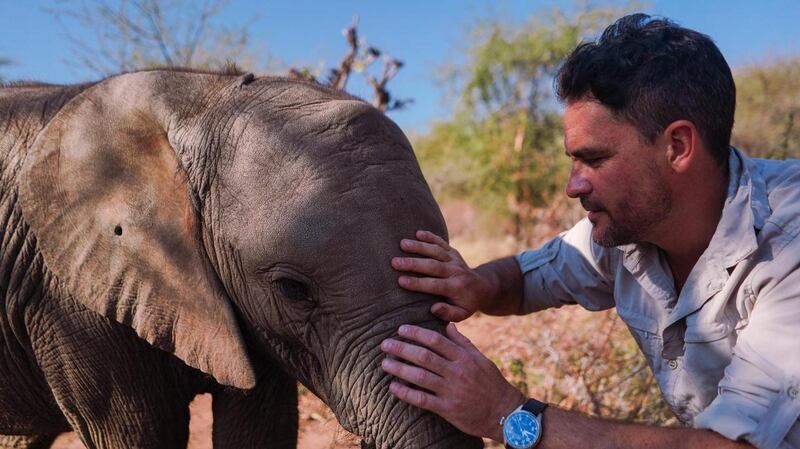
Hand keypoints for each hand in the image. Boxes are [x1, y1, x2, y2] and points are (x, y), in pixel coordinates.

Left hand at [380, 323, 524, 441]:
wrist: (505, 413)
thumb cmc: (492, 383)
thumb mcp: (481, 359)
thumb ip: (463, 342)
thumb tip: (448, 325)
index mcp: (464, 357)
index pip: (436, 340)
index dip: (416, 333)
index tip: (401, 329)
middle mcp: (456, 372)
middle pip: (424, 356)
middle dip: (402, 348)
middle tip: (385, 344)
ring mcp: (451, 390)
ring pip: (420, 376)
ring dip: (399, 369)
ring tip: (385, 363)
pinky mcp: (447, 408)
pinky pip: (422, 399)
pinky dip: (406, 393)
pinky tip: (393, 387)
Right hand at [392, 230, 492, 321]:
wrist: (482, 288)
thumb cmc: (466, 304)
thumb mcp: (462, 314)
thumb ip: (448, 314)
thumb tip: (433, 308)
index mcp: (456, 288)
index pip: (434, 285)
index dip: (417, 283)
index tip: (400, 281)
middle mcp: (455, 271)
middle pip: (432, 265)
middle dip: (413, 263)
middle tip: (394, 262)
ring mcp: (454, 260)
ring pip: (436, 251)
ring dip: (419, 246)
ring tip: (402, 244)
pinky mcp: (453, 252)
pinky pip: (441, 243)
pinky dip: (430, 236)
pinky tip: (417, 233)